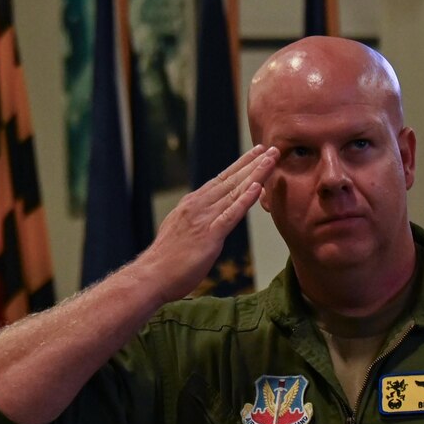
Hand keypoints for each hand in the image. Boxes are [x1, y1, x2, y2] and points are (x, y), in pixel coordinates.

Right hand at [139, 144, 277, 302]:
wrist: (151, 275)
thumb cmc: (166, 259)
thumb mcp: (181, 231)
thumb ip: (195, 221)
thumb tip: (206, 218)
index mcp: (192, 204)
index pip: (221, 180)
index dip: (240, 165)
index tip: (256, 153)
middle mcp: (198, 206)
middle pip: (231, 180)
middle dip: (253, 163)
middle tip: (272, 148)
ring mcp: (204, 219)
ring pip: (234, 192)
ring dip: (256, 174)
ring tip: (271, 159)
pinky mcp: (209, 236)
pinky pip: (231, 214)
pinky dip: (245, 200)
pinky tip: (258, 187)